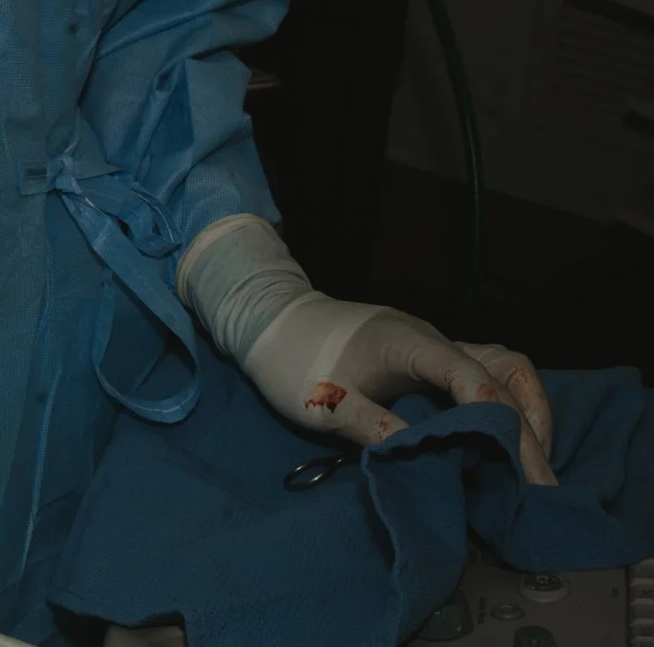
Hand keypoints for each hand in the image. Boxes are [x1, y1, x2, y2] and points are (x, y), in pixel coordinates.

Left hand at [180, 214, 555, 485]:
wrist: (271, 322)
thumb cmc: (291, 360)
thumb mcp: (321, 400)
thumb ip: (371, 427)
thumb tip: (423, 465)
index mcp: (406, 342)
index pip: (469, 375)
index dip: (497, 420)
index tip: (515, 467)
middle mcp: (432, 339)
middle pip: (502, 375)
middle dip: (526, 431)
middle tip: (541, 490)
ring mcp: (437, 345)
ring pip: (507, 369)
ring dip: (529, 414)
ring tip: (536, 469)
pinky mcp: (434, 358)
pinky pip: (491, 374)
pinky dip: (510, 406)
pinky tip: (511, 445)